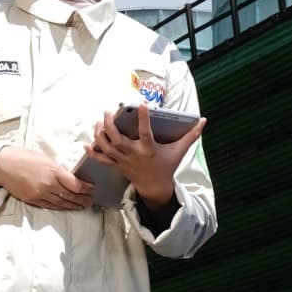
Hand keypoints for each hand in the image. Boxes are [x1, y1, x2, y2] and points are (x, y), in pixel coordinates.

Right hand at [0, 146, 93, 210]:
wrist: (2, 165)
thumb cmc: (22, 157)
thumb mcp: (45, 159)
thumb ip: (58, 170)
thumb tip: (70, 177)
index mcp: (54, 172)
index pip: (76, 185)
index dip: (86, 189)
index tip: (92, 189)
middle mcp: (49, 185)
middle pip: (71, 197)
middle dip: (83, 200)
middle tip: (90, 201)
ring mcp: (41, 195)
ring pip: (62, 204)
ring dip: (74, 206)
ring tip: (81, 206)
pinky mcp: (33, 200)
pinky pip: (50, 206)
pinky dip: (60, 207)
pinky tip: (66, 207)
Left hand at [89, 106, 206, 209]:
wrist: (155, 188)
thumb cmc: (166, 166)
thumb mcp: (179, 151)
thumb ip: (191, 135)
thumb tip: (204, 121)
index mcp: (148, 149)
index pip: (145, 131)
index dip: (143, 117)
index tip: (141, 104)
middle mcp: (133, 154)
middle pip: (117, 138)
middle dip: (110, 124)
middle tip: (108, 111)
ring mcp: (123, 160)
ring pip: (106, 147)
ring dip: (100, 134)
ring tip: (99, 121)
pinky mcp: (117, 165)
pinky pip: (102, 159)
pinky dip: (93, 152)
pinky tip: (86, 144)